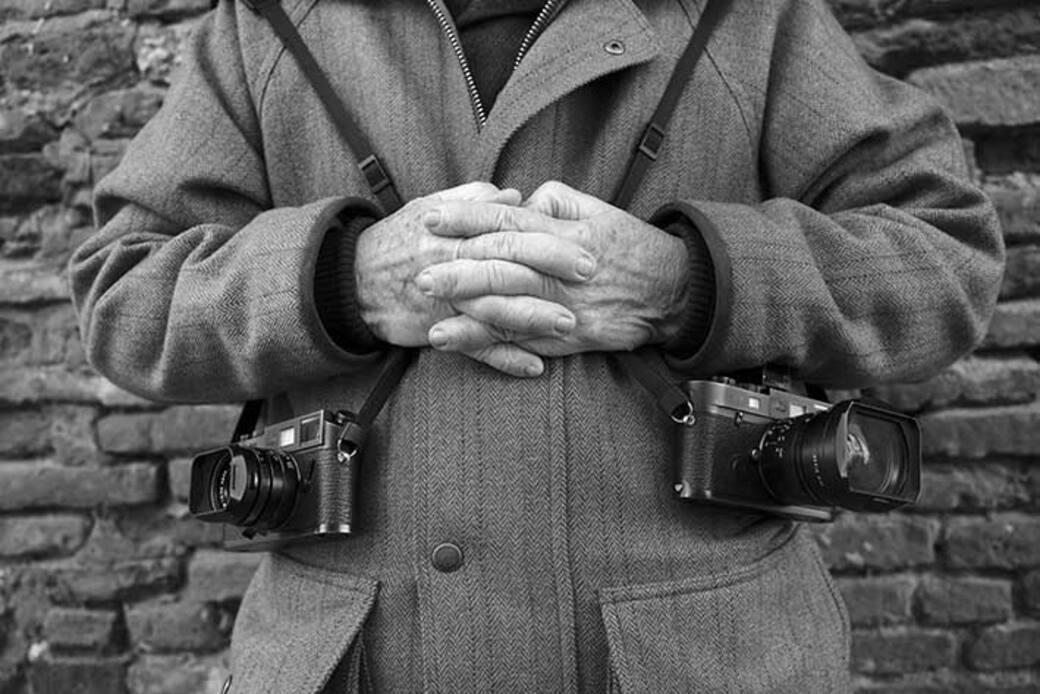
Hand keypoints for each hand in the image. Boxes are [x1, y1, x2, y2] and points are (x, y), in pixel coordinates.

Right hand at [354, 182, 594, 375]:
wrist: (350, 280)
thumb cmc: (397, 240)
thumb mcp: (431, 208)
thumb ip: (475, 199)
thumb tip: (516, 197)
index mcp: (455, 232)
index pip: (510, 231)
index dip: (549, 238)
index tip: (584, 245)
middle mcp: (452, 265)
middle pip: (508, 268)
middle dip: (550, 274)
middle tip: (589, 279)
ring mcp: (446, 301)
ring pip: (495, 310)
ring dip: (533, 319)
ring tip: (570, 325)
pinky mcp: (437, 330)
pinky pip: (474, 349)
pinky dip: (503, 359)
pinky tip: (535, 367)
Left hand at [419, 181, 689, 357]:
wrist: (673, 290)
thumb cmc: (630, 246)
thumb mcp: (597, 210)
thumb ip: (555, 200)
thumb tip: (519, 198)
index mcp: (565, 232)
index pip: (508, 219)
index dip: (467, 218)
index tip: (432, 217)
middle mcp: (561, 268)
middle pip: (502, 264)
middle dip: (458, 267)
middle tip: (419, 268)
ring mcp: (565, 305)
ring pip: (510, 305)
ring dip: (467, 311)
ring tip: (429, 314)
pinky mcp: (569, 337)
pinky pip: (524, 339)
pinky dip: (490, 343)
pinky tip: (461, 344)